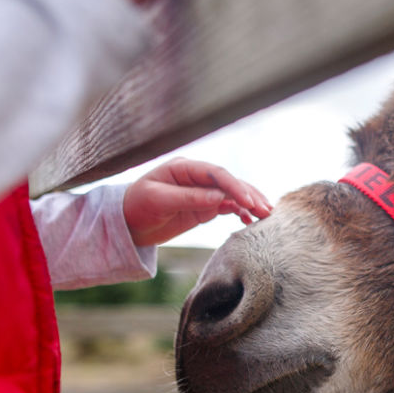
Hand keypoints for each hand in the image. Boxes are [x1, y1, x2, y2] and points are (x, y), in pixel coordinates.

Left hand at [122, 158, 271, 246]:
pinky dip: (241, 212)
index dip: (234, 186)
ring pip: (232, 194)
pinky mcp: (204, 207)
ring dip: (250, 203)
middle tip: (266, 210)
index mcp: (184, 168)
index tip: (247, 201)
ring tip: (266, 215)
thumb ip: (189, 198)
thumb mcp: (158, 200)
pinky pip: (227, 207)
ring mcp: (202, 192)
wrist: (126, 224)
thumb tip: (219, 198)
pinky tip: (251, 221)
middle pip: (229, 182)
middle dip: (249, 194)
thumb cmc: (136, 206)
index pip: (216, 173)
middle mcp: (196, 177)